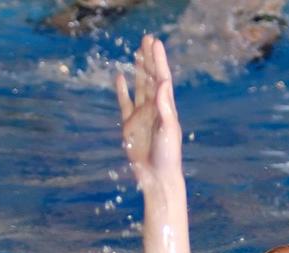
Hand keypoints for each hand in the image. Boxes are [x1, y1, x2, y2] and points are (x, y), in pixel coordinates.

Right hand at [114, 36, 184, 199]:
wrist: (157, 177)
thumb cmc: (168, 155)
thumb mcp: (169, 130)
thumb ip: (165, 107)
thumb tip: (163, 82)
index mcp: (166, 107)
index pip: (162, 78)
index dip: (158, 60)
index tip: (154, 44)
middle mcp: (155, 108)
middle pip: (151, 78)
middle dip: (149, 59)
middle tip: (146, 39)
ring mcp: (141, 115)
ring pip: (139, 87)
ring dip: (138, 71)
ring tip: (136, 53)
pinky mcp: (130, 125)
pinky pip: (125, 103)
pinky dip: (122, 91)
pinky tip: (120, 77)